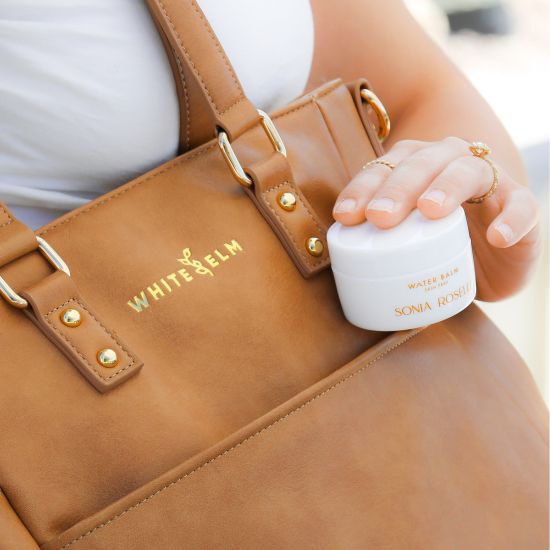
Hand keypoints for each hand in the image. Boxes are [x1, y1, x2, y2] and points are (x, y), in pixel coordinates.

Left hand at [332, 137, 541, 300]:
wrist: (484, 263)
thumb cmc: (434, 247)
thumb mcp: (402, 241)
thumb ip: (374, 239)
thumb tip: (329, 257)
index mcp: (416, 168)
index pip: (385, 168)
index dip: (363, 187)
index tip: (345, 216)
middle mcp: (449, 164)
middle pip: (421, 163)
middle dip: (398, 187)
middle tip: (380, 217)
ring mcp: (488, 183)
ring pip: (467, 171)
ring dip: (447, 187)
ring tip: (431, 210)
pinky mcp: (519, 206)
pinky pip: (521, 207)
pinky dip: (512, 219)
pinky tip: (498, 238)